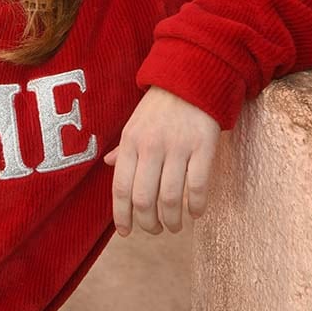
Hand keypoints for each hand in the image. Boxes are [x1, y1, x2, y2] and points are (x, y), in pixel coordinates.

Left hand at [103, 85, 220, 235]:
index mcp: (130, 142)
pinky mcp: (203, 147)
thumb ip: (123, 148)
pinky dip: (196, 206)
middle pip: (144, 199)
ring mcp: (178, 147)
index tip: (126, 232)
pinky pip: (198, 187)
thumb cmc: (160, 105)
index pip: (120, 188)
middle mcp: (151, 146)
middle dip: (148, 224)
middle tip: (155, 230)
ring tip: (174, 226)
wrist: (192, 78)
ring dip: (172, 221)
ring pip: (171, 198)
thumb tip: (107, 165)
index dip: (121, 215)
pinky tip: (195, 212)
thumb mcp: (134, 123)